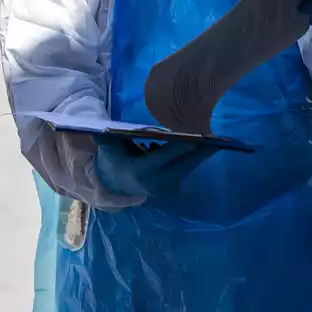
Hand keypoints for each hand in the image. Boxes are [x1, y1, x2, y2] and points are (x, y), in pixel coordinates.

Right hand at [93, 137, 213, 204]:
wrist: (115, 184)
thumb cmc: (113, 160)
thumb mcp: (108, 147)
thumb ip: (105, 135)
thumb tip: (95, 124)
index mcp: (141, 171)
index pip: (165, 156)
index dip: (182, 146)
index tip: (197, 135)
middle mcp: (156, 182)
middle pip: (184, 164)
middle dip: (200, 151)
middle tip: (217, 136)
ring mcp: (166, 186)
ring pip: (188, 167)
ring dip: (199, 154)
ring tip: (214, 139)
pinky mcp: (172, 186)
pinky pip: (185, 169)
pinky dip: (192, 158)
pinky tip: (199, 145)